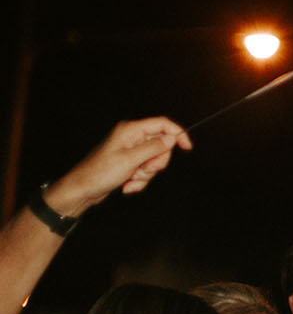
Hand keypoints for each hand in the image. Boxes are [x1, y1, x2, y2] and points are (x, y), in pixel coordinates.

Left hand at [39, 117, 193, 216]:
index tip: (187, 147)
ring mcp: (131, 151)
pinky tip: (128, 185)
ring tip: (132, 179)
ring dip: (147, 174)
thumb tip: (172, 139)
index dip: (177, 134)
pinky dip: (140, 180)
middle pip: (161, 146)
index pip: (162, 124)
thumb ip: (153, 148)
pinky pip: (146, 171)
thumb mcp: (131, 160)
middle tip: (144, 170)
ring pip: (155, 161)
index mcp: (131, 131)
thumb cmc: (100, 173)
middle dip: (156, 162)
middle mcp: (132, 138)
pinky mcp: (130, 163)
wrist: (83, 189)